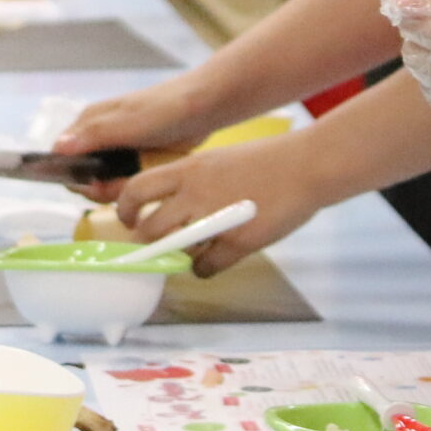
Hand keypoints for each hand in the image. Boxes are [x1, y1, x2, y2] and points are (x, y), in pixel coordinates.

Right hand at [53, 75, 225, 190]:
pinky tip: (147, 179)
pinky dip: (134, 185)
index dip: (75, 177)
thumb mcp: (128, 122)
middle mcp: (97, 137)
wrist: (204, 106)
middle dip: (101, 188)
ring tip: (139, 179)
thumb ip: (94, 135)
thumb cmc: (165, 108)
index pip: (62, 158)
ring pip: (104, 183)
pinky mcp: (134, 159)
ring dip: (119, 188)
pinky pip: (124, 182)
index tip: (96, 186)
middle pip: (83, 177)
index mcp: (88, 122)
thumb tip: (59, 148)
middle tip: (123, 185)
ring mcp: (116, 149)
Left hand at [114, 132, 327, 275]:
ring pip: (174, 249)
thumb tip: (176, 204)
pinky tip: (210, 265)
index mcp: (189, 169)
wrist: (305, 166)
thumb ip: (194, 181)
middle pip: (150, 226)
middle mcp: (196, 194)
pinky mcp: (238, 242)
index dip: (125, 208)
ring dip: (174, 256)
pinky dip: (203, 270)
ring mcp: (215, 220)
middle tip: (151, 245)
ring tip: (182, 255)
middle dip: (146, 241)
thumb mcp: (219, 160)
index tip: (128, 218)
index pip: (138, 188)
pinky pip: (206, 267)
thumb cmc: (267, 162)